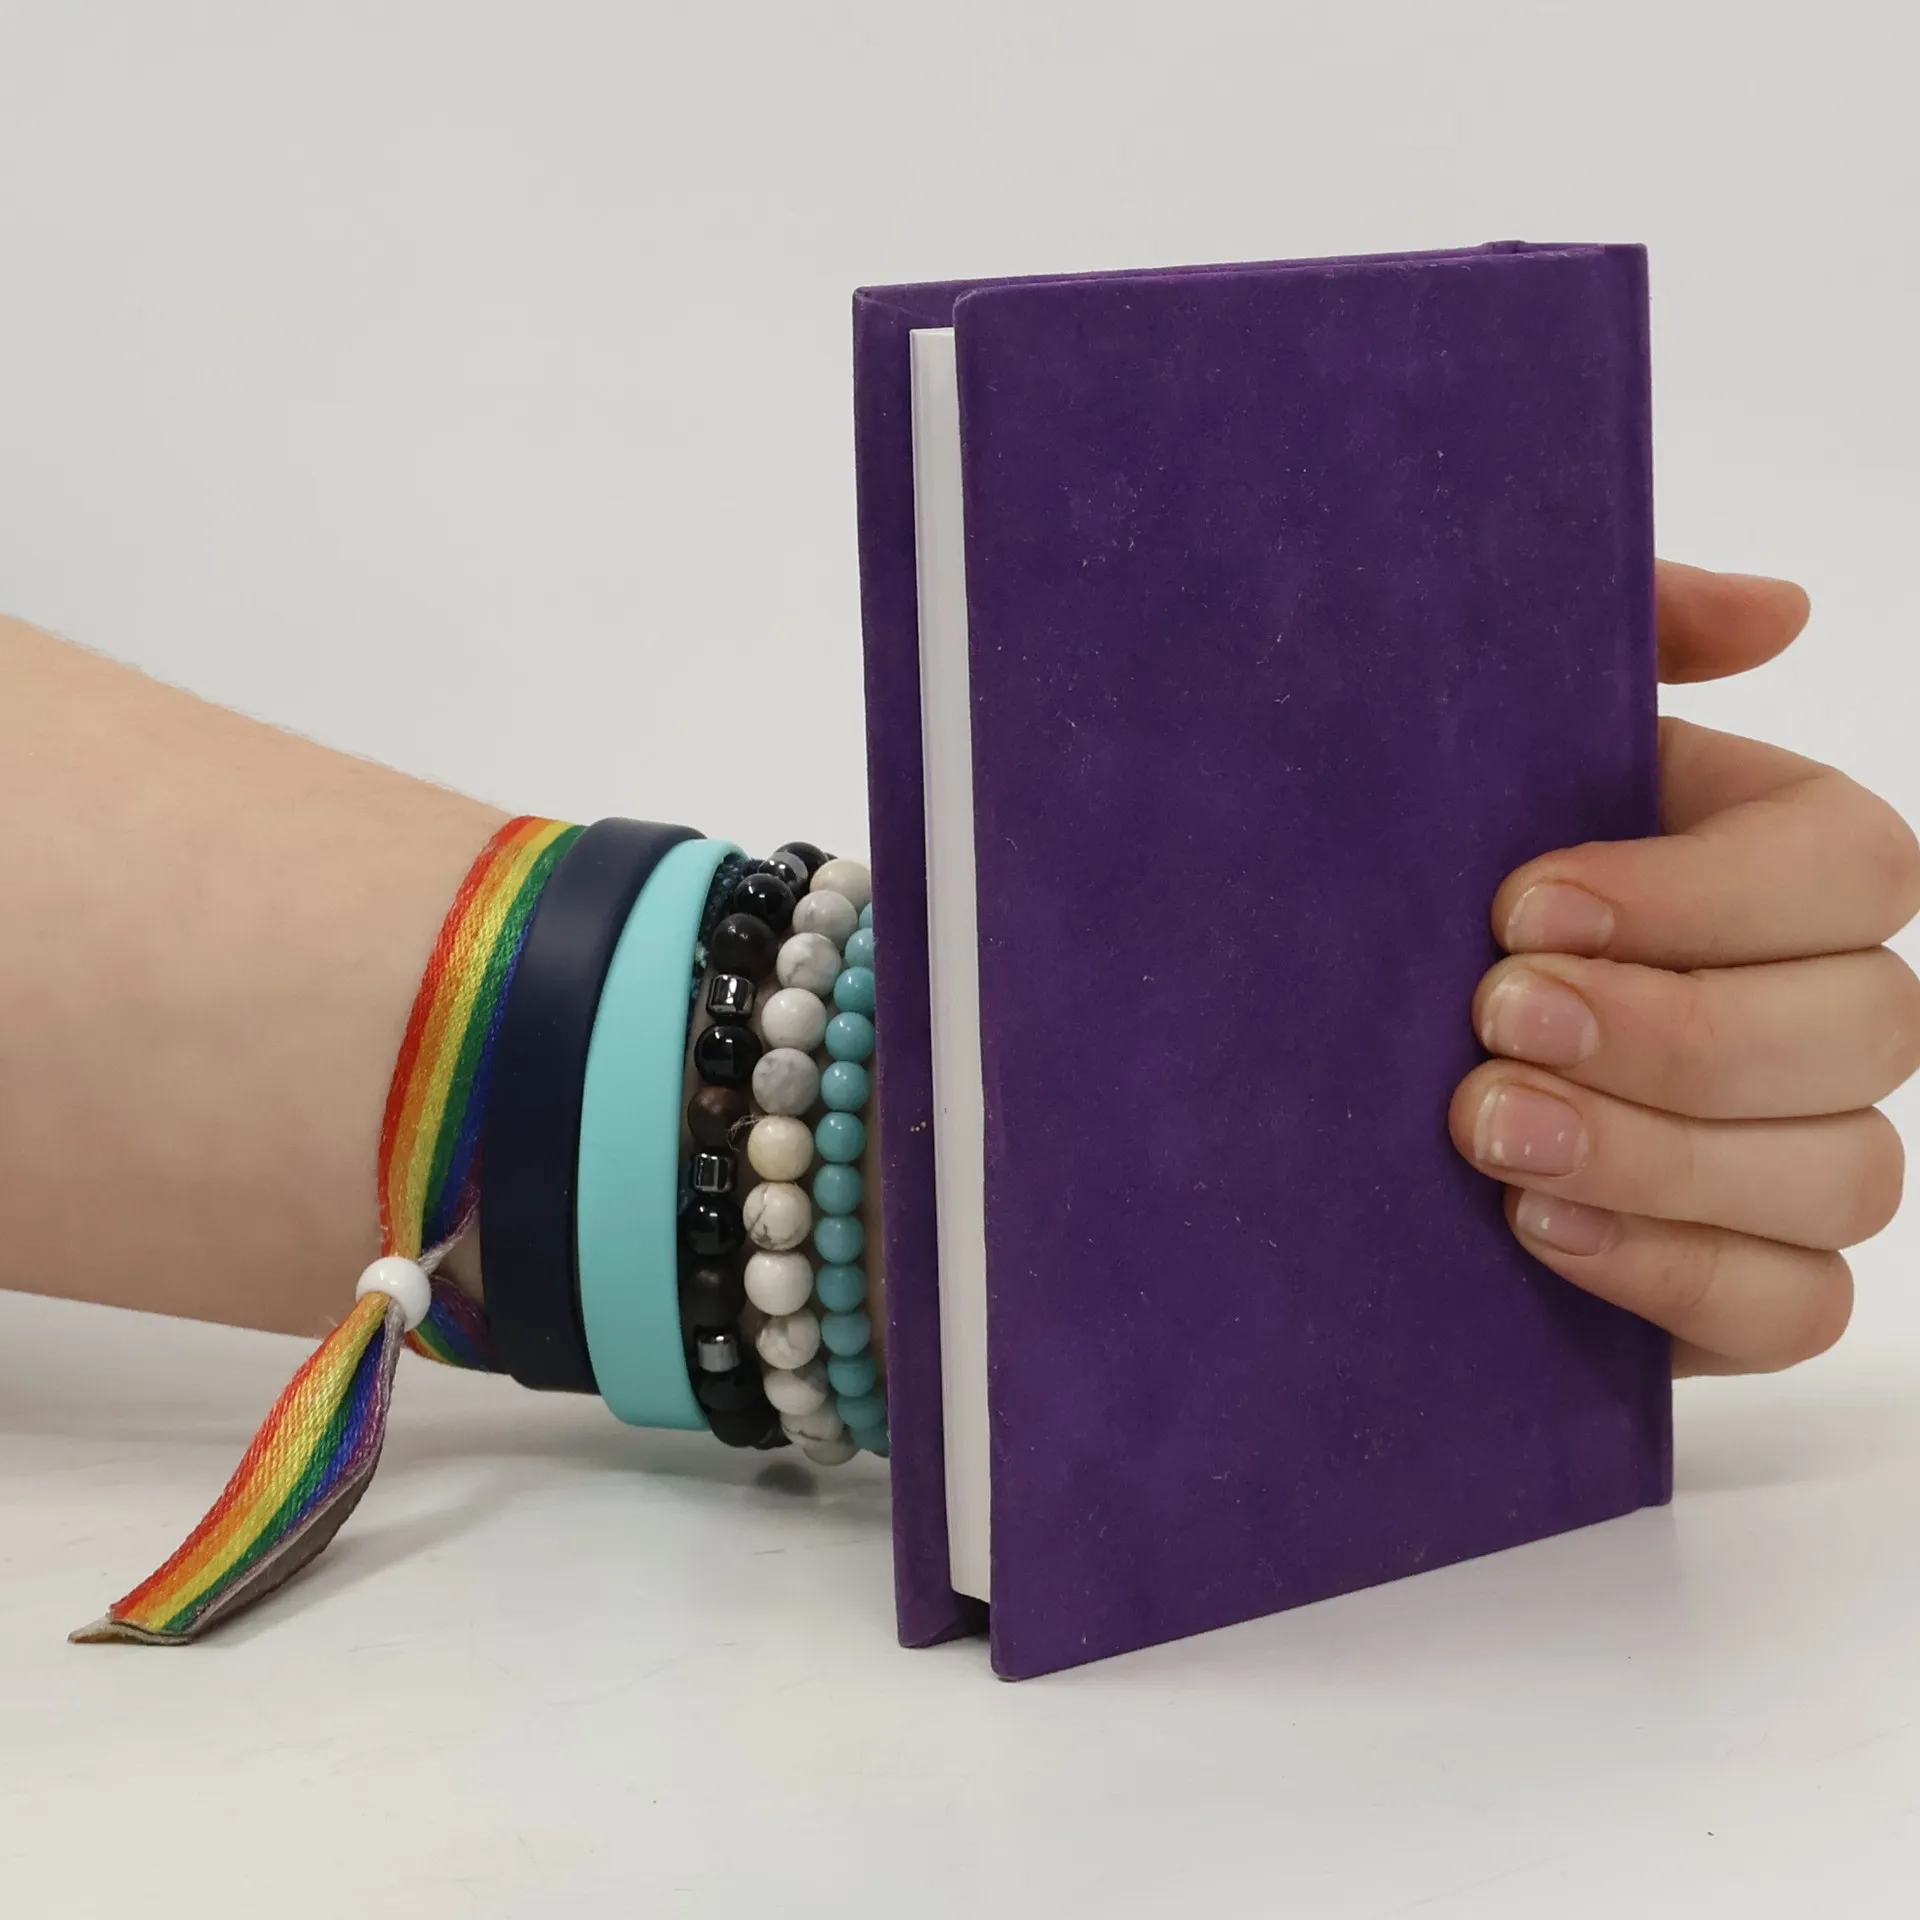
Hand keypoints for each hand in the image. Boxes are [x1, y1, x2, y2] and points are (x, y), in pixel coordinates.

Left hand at [1449, 562, 1919, 1374]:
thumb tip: (1782, 612)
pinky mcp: (1748, 1274)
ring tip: (1489, 1136)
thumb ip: (1629, 639)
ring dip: (1660, 1159)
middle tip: (1490, 1025)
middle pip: (1862, 1028)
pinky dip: (1682, 1276)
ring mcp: (1799, 1148)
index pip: (1851, 869)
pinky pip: (1800, 1304)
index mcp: (1778, 859)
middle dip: (1670, 1035)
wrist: (1307, 1039)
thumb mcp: (1495, 734)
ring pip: (1842, 1173)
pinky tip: (1541, 1233)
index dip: (1701, 897)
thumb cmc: (1421, 872)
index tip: (1517, 908)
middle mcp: (1819, 1003)